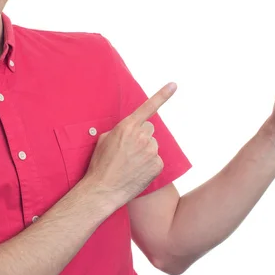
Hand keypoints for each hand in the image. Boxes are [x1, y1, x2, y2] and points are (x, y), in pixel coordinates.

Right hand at [82, 82, 176, 209]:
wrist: (103, 190)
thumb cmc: (100, 165)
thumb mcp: (104, 140)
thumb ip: (121, 130)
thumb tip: (130, 131)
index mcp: (128, 126)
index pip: (148, 107)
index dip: (163, 95)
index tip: (174, 84)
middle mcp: (142, 136)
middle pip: (149, 130)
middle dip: (141, 136)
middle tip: (128, 151)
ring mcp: (151, 151)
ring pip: (152, 146)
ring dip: (144, 152)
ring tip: (130, 164)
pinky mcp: (157, 165)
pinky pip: (156, 160)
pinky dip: (149, 165)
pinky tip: (136, 172)